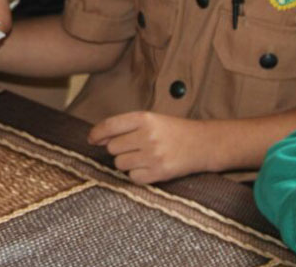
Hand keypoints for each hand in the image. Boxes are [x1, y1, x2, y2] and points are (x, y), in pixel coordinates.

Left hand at [88, 111, 207, 183]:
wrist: (203, 144)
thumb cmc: (173, 131)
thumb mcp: (151, 120)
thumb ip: (124, 126)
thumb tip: (96, 138)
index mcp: (144, 118)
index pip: (109, 126)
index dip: (96, 133)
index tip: (92, 139)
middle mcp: (148, 135)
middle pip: (112, 148)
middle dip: (119, 149)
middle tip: (135, 148)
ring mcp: (153, 155)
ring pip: (120, 164)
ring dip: (127, 162)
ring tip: (143, 157)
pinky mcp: (159, 172)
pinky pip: (133, 177)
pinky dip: (137, 174)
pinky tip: (149, 167)